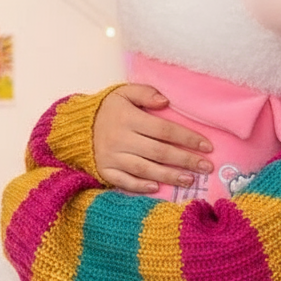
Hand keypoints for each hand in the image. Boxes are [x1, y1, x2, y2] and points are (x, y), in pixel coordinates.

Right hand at [93, 84, 213, 193]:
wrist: (74, 126)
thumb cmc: (106, 110)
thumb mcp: (123, 93)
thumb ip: (145, 93)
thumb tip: (166, 102)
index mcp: (128, 118)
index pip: (164, 130)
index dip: (187, 138)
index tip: (206, 146)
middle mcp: (120, 139)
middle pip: (159, 152)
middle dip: (185, 160)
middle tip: (206, 167)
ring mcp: (112, 157)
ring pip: (145, 169)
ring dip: (169, 176)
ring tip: (189, 180)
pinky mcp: (104, 170)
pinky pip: (123, 181)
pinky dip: (139, 186)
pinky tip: (157, 188)